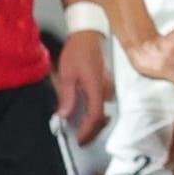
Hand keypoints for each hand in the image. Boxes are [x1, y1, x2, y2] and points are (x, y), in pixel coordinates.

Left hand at [56, 29, 109, 144]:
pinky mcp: (108, 84)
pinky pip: (105, 104)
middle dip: (92, 132)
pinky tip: (88, 116)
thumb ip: (67, 97)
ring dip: (96, 124)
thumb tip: (64, 116)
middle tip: (80, 140)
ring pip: (105, 112)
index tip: (79, 140)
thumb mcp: (67, 74)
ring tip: (83, 131)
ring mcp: (109, 87)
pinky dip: (98, 114)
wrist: (89, 34)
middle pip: (103, 118)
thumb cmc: (77, 52)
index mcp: (97, 88)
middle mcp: (107, 90)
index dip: (88, 130)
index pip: (95, 116)